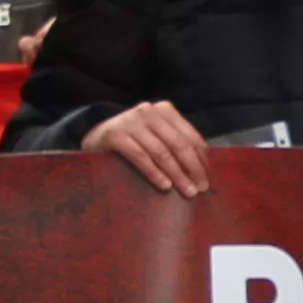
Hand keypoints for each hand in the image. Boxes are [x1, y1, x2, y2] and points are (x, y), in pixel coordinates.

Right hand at [86, 98, 210, 195]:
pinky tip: (164, 185)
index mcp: (165, 110)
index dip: (201, 159)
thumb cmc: (133, 141)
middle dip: (192, 168)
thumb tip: (202, 169)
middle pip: (178, 144)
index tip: (207, 179)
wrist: (96, 138)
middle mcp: (149, 111)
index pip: (190, 136)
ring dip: (177, 174)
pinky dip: (154, 172)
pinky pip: (140, 156)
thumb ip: (176, 144)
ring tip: (187, 191)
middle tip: (200, 189)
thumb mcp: (156, 137)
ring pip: (161, 151)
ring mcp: (131, 121)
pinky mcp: (115, 135)